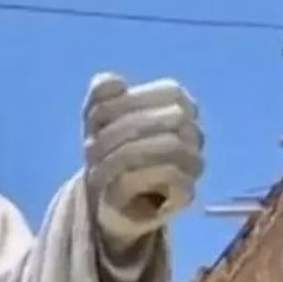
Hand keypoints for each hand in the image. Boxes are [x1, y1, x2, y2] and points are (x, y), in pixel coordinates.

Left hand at [82, 73, 203, 242]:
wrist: (107, 199)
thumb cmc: (108, 149)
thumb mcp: (97, 117)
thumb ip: (102, 93)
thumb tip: (116, 83)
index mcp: (178, 102)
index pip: (168, 91)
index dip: (126, 102)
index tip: (94, 119)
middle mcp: (193, 130)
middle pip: (167, 118)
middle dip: (118, 132)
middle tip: (88, 150)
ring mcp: (194, 161)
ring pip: (170, 146)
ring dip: (122, 156)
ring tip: (94, 168)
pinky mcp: (188, 191)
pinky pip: (168, 176)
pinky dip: (133, 179)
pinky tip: (111, 185)